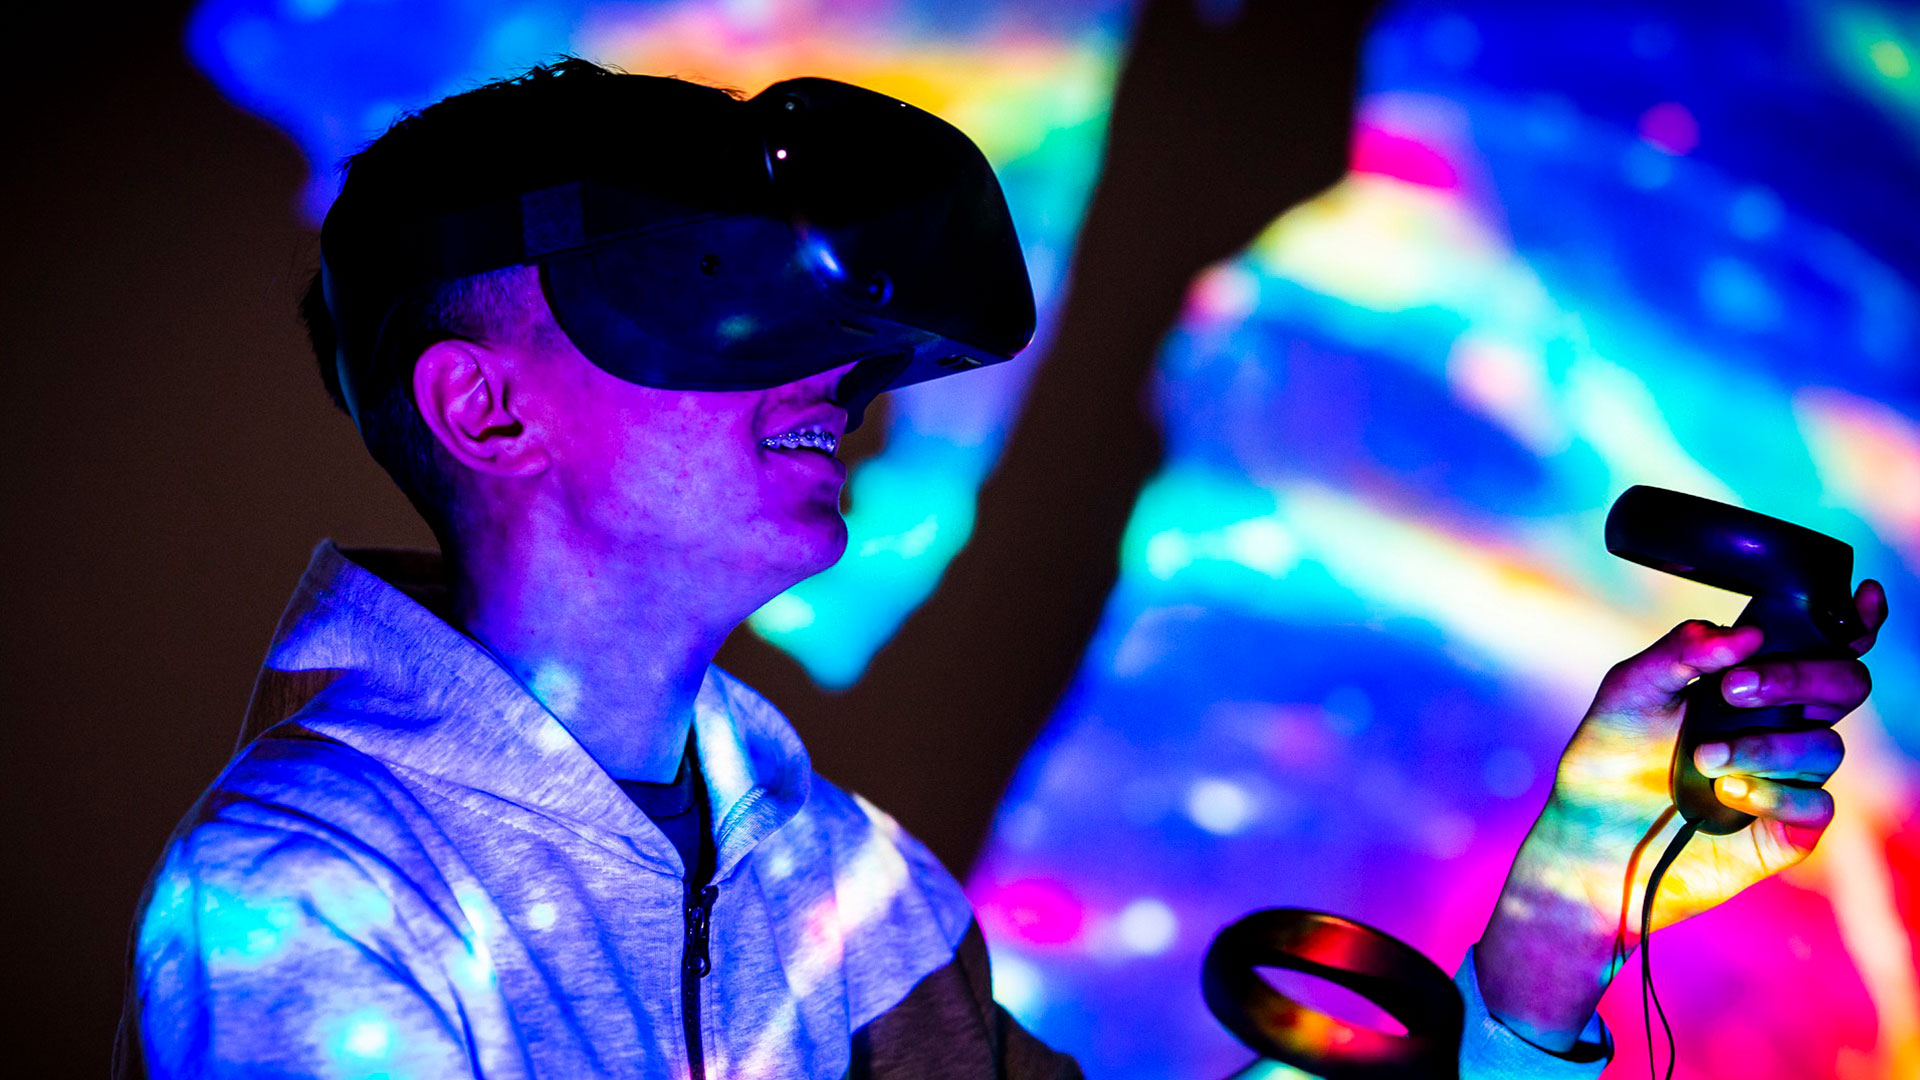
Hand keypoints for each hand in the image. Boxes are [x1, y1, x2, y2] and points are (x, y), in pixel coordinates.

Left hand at [1475, 580, 1886, 1050]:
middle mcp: (1782, 723)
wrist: (1589, 837)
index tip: (1861, 596)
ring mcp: (1790, 776)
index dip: (1855, 619)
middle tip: (1733, 690)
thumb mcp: (1629, 692)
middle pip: (1845, 684)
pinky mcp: (1790, 828)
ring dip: (1764, 747)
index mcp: (1752, 681)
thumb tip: (1743, 635)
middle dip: (1798, 678)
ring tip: (1702, 759)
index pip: (1822, 644)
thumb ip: (1680, 654)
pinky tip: (1726, 795)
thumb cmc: (1609, 756)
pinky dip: (1772, 793)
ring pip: (1827, 746)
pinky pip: (1816, 803)